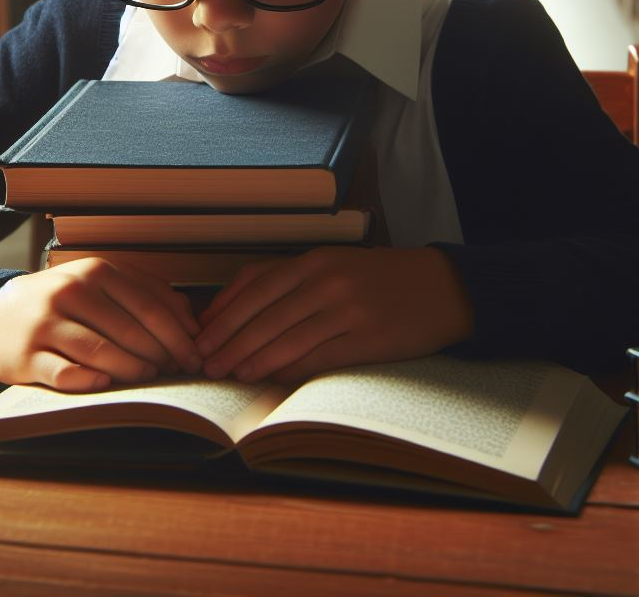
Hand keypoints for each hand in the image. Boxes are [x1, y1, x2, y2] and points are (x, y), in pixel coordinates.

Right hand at [0, 258, 202, 391]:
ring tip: (150, 379)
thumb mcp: (101, 284)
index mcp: (96, 272)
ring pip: (100, 352)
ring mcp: (46, 324)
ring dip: (132, 370)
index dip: (178, 334)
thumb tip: (191, 321)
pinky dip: (90, 381)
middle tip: (179, 372)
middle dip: (161, 355)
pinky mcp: (26, 356)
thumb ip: (146, 293)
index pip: (148, 305)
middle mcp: (71, 292)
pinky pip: (64, 373)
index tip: (196, 356)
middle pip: (129, 330)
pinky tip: (107, 384)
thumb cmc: (63, 302)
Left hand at [194, 246, 472, 384]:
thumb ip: (284, 280)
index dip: (224, 315)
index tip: (200, 336)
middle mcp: (328, 281)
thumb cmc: (374, 278)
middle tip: (205, 363)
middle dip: (230, 341)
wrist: (438, 287)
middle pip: (266, 315)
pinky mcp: (369, 339)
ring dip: (254, 359)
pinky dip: (291, 370)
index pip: (256, 288)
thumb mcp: (330, 264)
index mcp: (314, 260)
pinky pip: (320, 358)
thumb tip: (229, 306)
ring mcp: (349, 310)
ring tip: (230, 374)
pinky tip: (270, 379)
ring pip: (288, 338)